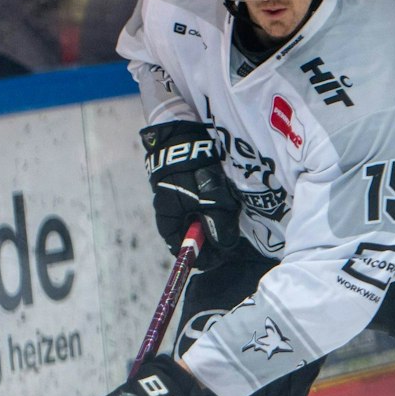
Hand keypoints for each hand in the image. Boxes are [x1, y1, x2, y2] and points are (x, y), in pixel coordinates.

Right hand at [142, 121, 239, 268]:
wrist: (182, 139)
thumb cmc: (194, 171)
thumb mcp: (211, 200)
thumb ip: (218, 225)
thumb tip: (225, 246)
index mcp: (168, 221)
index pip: (182, 248)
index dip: (202, 256)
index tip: (220, 256)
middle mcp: (167, 213)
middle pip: (188, 236)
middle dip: (208, 240)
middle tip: (228, 239)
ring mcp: (172, 200)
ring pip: (192, 221)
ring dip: (209, 223)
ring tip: (227, 219)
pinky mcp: (179, 188)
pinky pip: (194, 206)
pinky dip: (207, 209)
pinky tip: (220, 203)